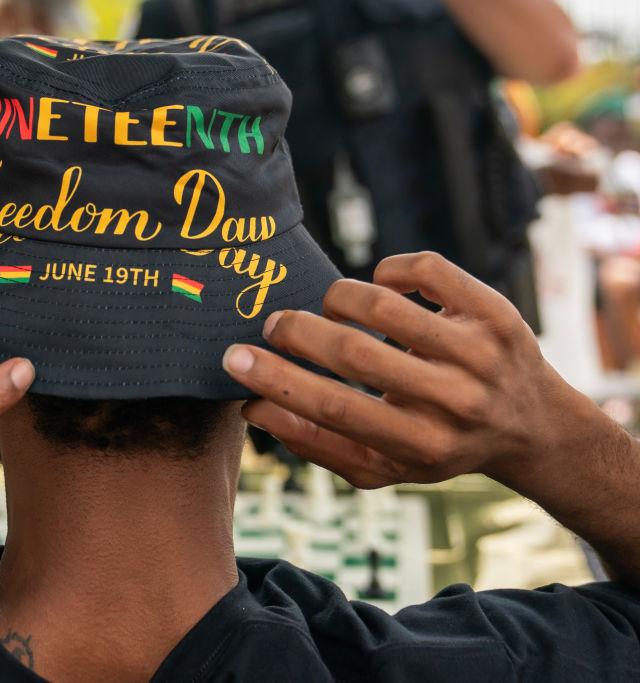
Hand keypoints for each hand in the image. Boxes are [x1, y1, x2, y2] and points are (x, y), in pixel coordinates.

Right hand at [223, 252, 621, 490]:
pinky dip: (390, 268)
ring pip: (387, 305)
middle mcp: (456, 401)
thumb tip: (253, 407)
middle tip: (272, 324)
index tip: (236, 359)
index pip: (336, 409)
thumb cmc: (435, 444)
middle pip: (355, 354)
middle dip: (297, 333)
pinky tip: (379, 283)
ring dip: (338, 298)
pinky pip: (429, 270)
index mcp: (421, 446)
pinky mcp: (495, 312)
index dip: (277, 382)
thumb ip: (316, 444)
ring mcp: (480, 353)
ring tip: (328, 307)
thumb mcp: (381, 466)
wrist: (531, 426)